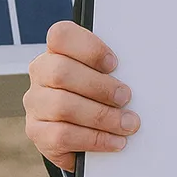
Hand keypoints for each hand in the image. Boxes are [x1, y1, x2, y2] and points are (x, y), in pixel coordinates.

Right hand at [23, 20, 138, 172]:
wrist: (78, 128)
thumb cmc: (96, 92)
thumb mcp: (104, 74)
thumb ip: (113, 70)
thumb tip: (140, 75)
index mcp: (57, 50)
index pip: (61, 35)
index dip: (89, 48)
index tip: (114, 64)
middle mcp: (41, 73)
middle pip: (61, 73)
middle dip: (100, 87)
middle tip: (125, 97)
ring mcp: (35, 103)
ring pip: (63, 106)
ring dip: (102, 117)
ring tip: (126, 124)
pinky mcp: (37, 132)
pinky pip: (62, 136)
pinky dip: (94, 139)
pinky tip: (114, 141)